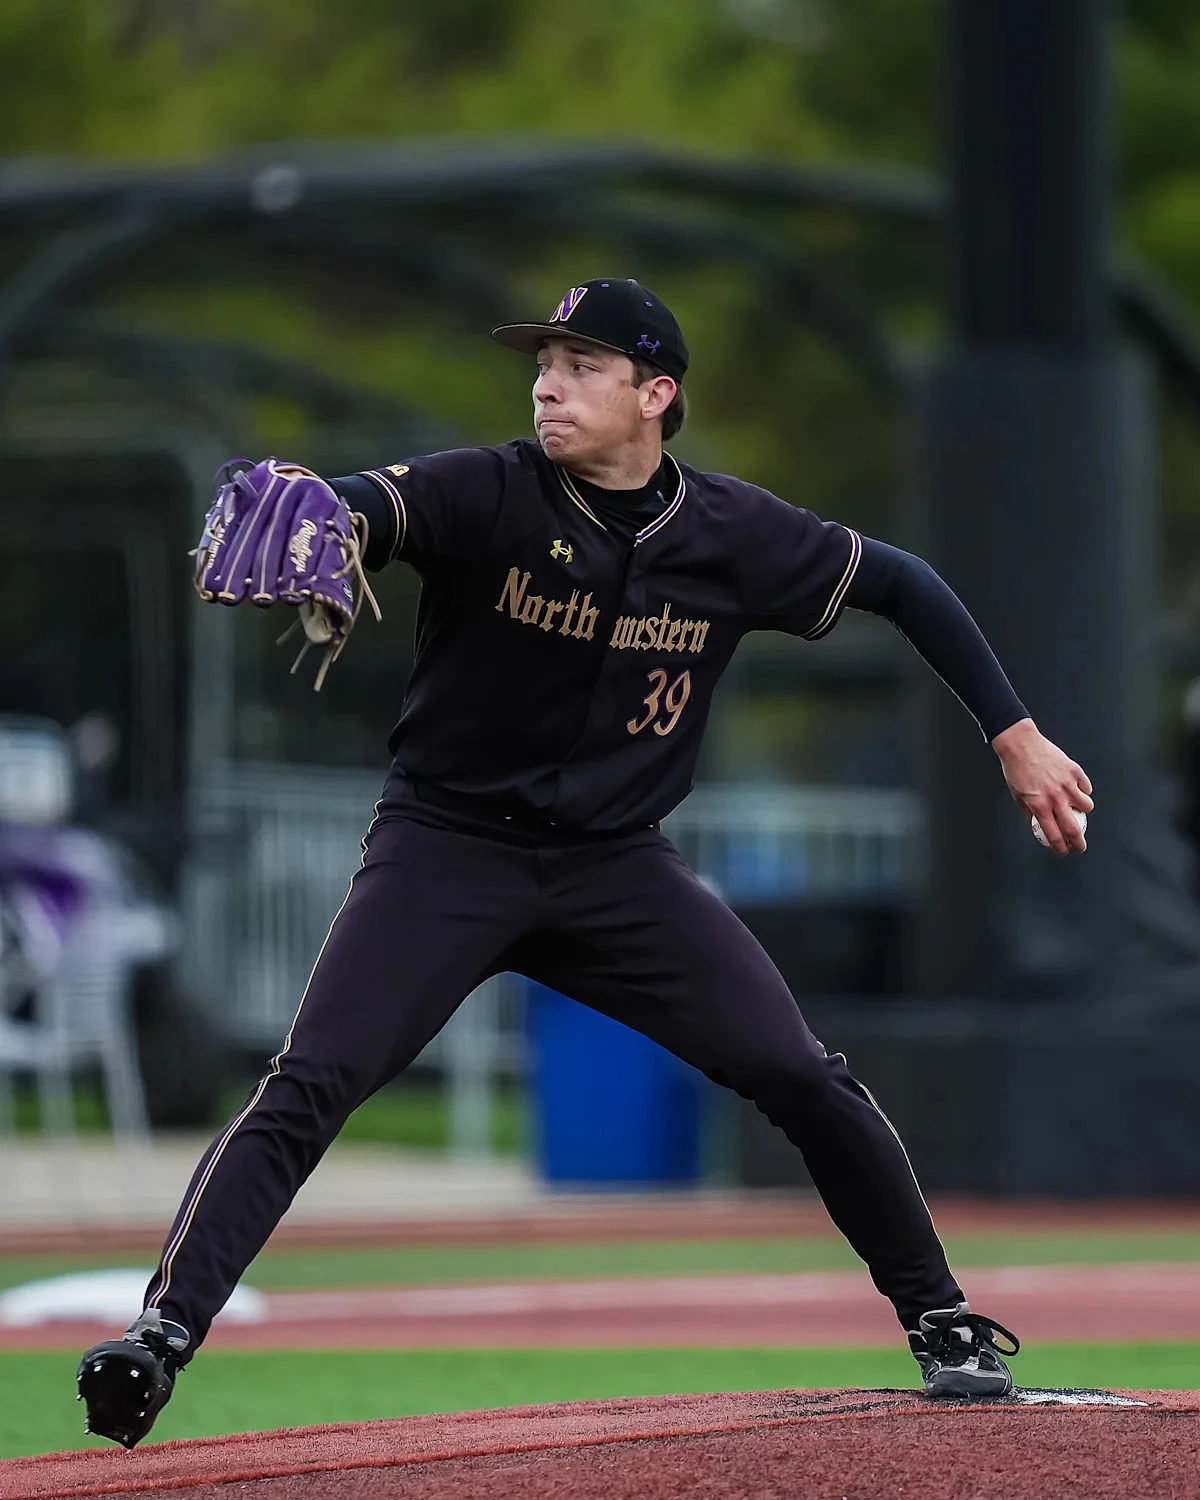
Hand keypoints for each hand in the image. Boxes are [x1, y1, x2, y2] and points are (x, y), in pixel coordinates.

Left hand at [991, 718, 1092, 854]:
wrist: (1021, 744)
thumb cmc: (1016, 769)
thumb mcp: (1017, 796)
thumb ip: (1030, 811)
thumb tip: (1038, 824)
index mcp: (1039, 805)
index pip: (1054, 835)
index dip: (1060, 848)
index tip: (1063, 851)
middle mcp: (1055, 797)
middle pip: (1074, 828)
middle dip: (1079, 843)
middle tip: (1079, 846)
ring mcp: (1067, 784)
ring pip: (1087, 807)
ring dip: (1083, 812)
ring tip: (1077, 810)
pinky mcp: (1074, 771)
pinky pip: (1086, 787)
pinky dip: (1083, 792)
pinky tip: (1077, 790)